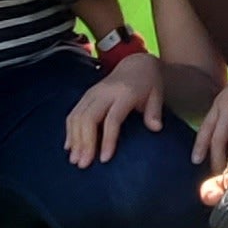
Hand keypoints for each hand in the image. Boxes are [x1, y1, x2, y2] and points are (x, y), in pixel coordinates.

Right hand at [64, 42, 163, 167]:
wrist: (136, 63)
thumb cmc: (149, 84)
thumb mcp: (157, 95)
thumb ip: (155, 112)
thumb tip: (155, 129)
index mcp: (124, 93)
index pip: (112, 118)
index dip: (107, 139)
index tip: (105, 159)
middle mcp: (105, 92)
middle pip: (89, 118)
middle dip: (85, 143)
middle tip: (84, 164)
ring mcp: (93, 93)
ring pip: (78, 116)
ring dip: (75, 139)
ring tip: (75, 160)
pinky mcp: (86, 95)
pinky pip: (73, 113)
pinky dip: (70, 131)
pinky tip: (70, 147)